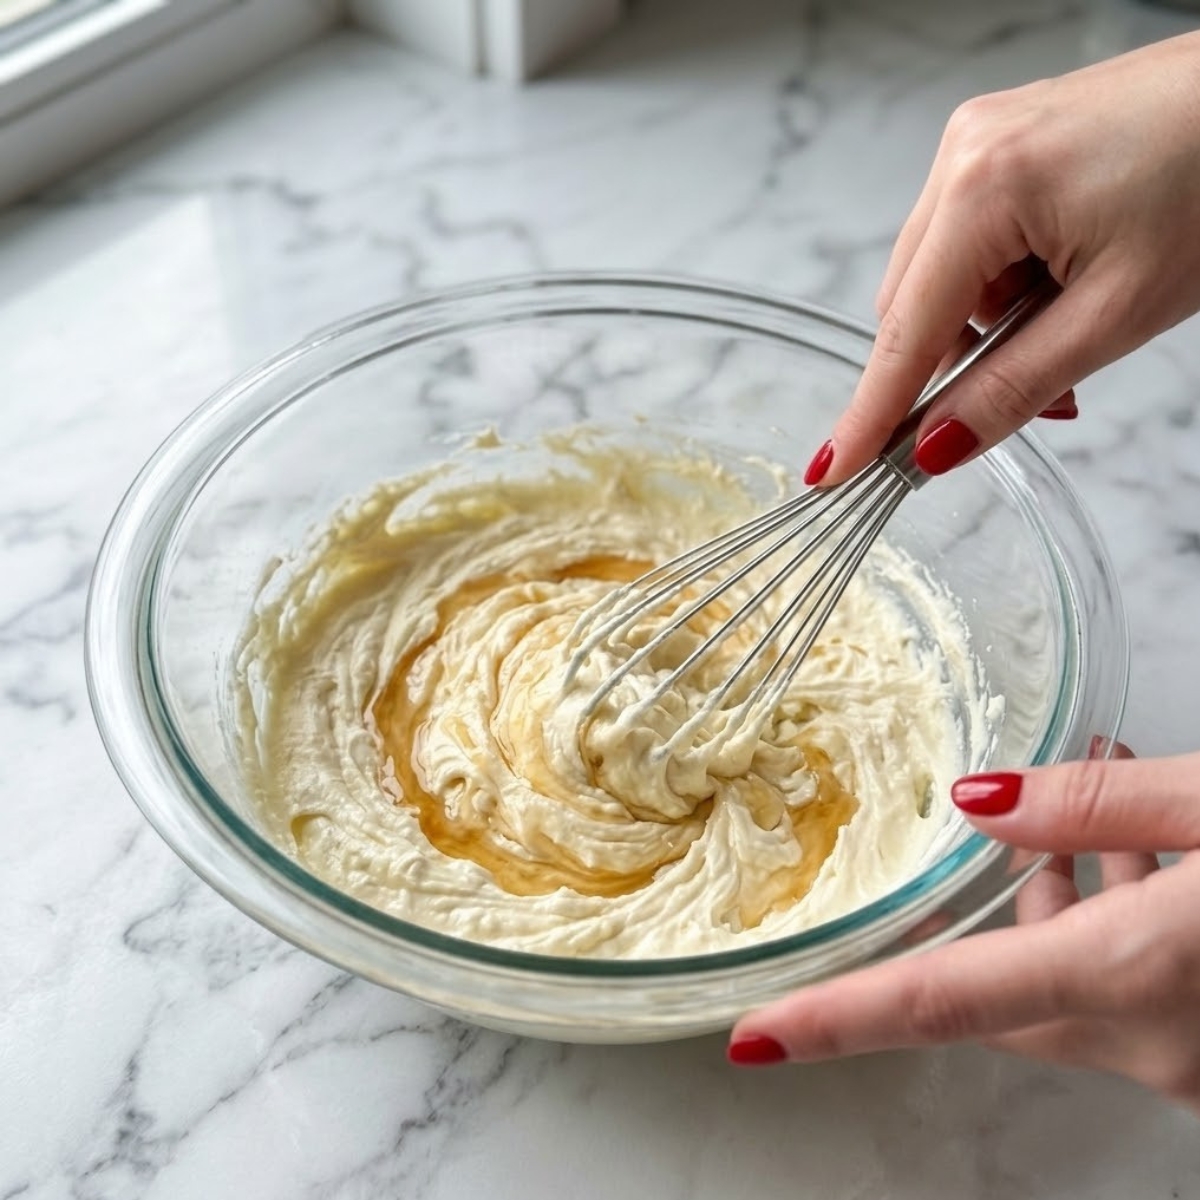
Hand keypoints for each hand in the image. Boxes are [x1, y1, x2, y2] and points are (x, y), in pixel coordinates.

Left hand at [727, 744, 1199, 1111]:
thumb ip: (1097, 803)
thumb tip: (982, 800)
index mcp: (1131, 975)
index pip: (941, 1003)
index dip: (837, 1017)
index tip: (755, 1035)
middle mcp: (1151, 1037)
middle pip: (993, 991)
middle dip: (956, 919)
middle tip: (939, 851)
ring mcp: (1188, 1051)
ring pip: (1061, 982)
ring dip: (1046, 905)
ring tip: (1066, 812)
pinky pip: (1120, 988)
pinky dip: (1104, 924)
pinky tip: (1120, 848)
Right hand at [808, 32, 1199, 485]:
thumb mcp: (1118, 312)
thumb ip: (1015, 388)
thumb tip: (937, 447)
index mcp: (984, 186)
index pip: (906, 331)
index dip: (872, 411)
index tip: (833, 470)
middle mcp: (962, 152)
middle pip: (913, 303)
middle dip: (958, 363)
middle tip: (1037, 397)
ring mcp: (977, 139)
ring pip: (940, 276)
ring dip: (986, 326)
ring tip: (1071, 327)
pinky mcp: (1000, 140)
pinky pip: (968, 240)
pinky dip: (1001, 284)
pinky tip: (1060, 286)